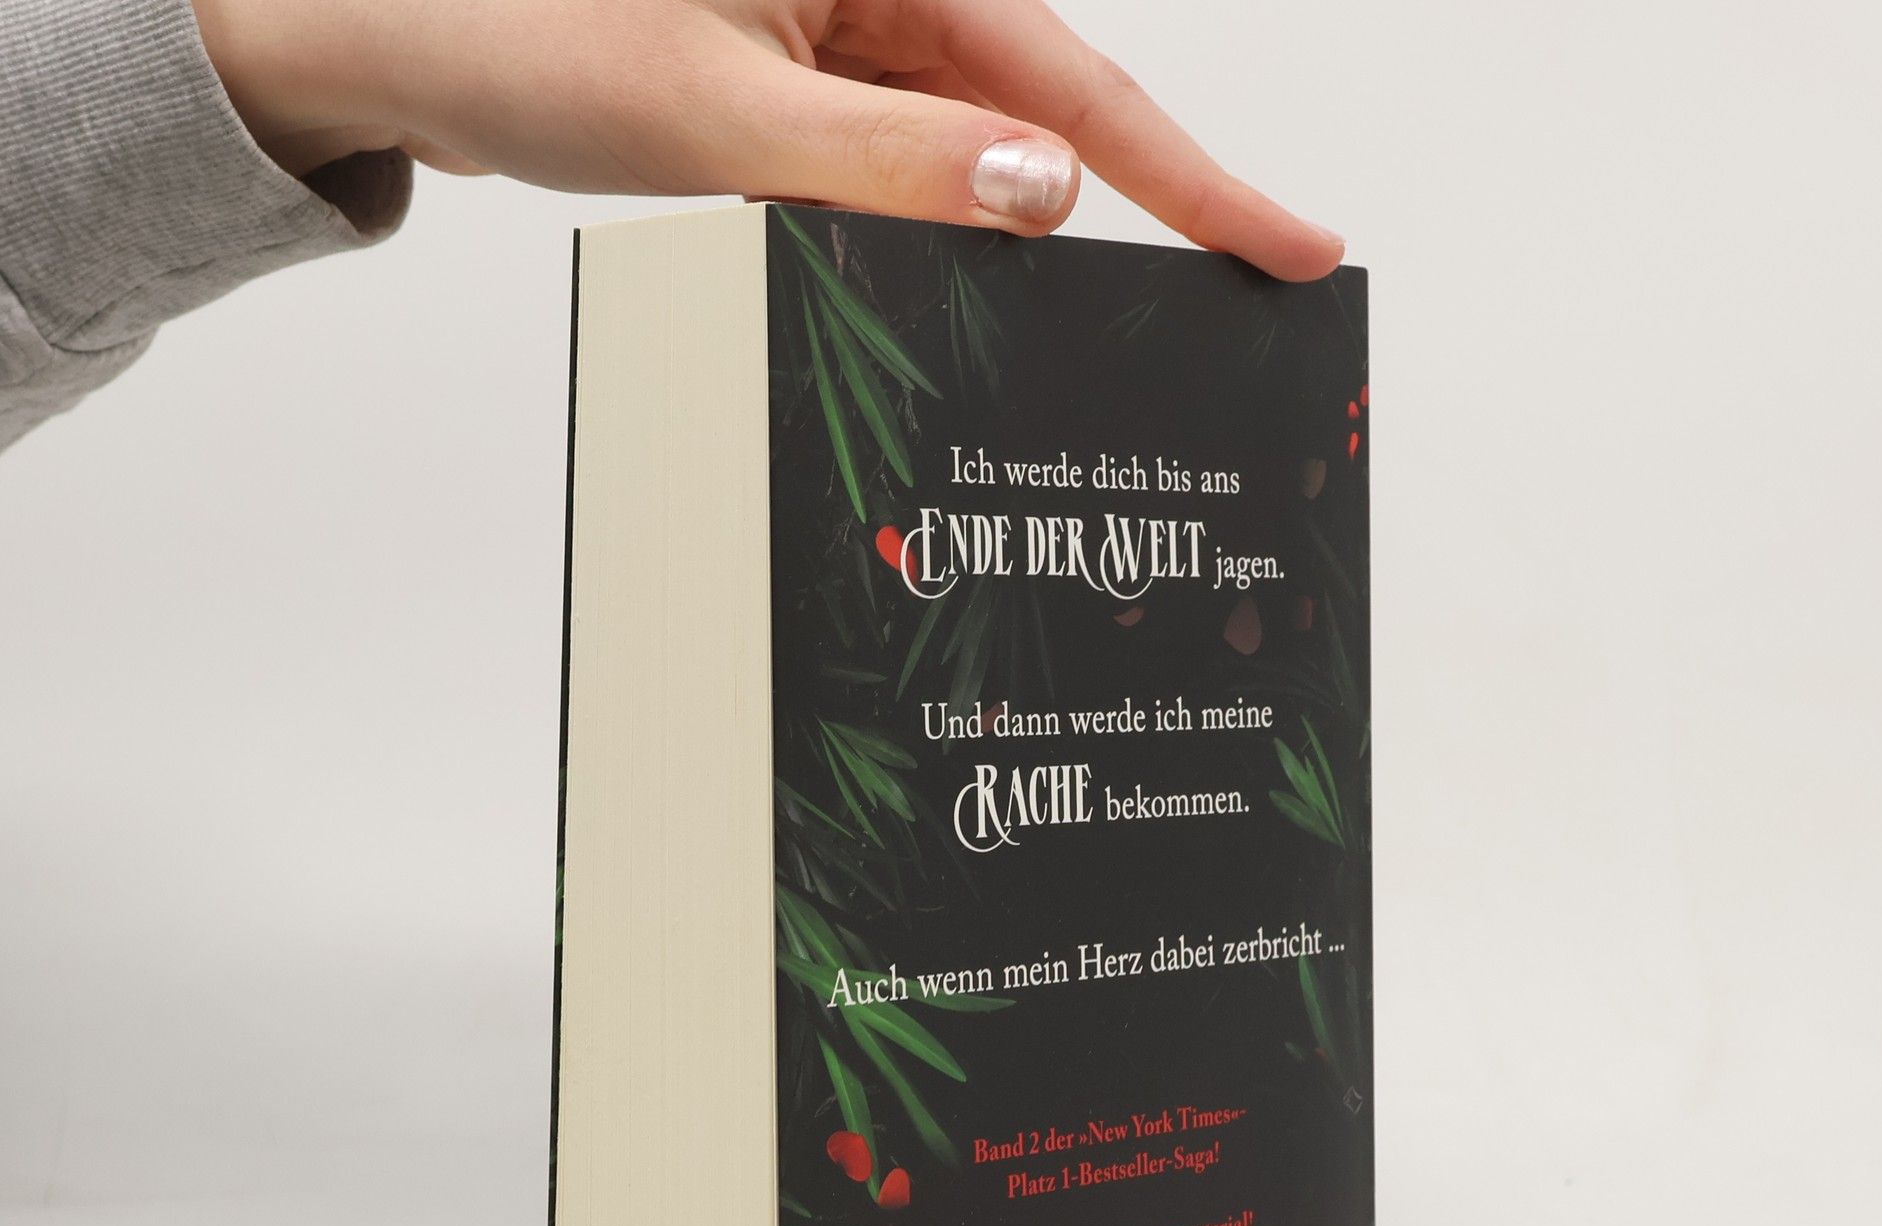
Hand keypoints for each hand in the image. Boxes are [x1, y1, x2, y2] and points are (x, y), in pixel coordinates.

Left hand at [191, 0, 1343, 279]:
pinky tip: (942, 304)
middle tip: (1224, 317)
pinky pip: (897, 179)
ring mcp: (840, 50)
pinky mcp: (800, 97)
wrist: (396, 33)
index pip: (1077, 86)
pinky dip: (924, 245)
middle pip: (1040, 127)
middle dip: (1126, 227)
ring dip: (1006, 253)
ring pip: (969, 166)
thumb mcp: (717, 108)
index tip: (1295, 244)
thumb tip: (1042, 196)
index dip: (1198, 175)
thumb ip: (884, 162)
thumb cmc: (521, 31)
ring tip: (1073, 348)